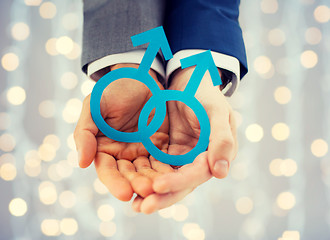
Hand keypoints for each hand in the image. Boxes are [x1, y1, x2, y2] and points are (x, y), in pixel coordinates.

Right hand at [74, 63, 169, 200]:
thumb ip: (85, 133)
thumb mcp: (93, 107)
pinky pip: (163, 161)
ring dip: (153, 182)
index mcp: (104, 149)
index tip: (124, 193)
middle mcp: (122, 155)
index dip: (115, 182)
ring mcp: (142, 152)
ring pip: (147, 172)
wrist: (138, 78)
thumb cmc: (112, 91)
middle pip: (128, 175)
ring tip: (160, 188)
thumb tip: (82, 162)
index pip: (107, 170)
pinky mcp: (160, 146)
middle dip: (137, 185)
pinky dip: (167, 170)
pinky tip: (174, 177)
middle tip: (147, 191)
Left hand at [132, 67, 237, 212]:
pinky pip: (155, 168)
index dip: (178, 182)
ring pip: (167, 180)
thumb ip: (221, 139)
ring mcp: (182, 158)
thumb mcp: (216, 111)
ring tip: (134, 205)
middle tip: (142, 207)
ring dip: (151, 193)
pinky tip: (130, 186)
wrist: (187, 81)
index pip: (197, 174)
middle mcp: (198, 161)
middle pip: (181, 185)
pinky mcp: (167, 153)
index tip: (158, 186)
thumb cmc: (204, 93)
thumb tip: (221, 173)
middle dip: (163, 197)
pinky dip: (145, 178)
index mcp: (214, 154)